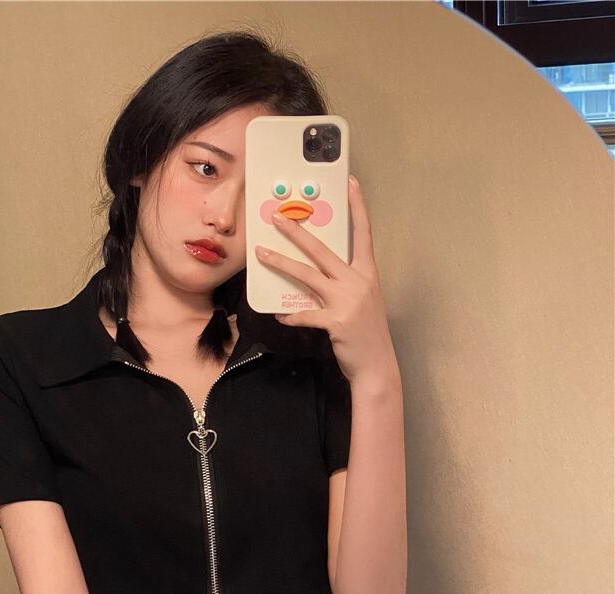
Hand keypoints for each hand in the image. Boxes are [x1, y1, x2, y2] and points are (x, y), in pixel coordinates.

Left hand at [254, 174, 399, 384]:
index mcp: (367, 273)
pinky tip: (279, 315)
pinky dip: (290, 314)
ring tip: (262, 254)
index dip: (358, 207)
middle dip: (297, 231)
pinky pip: (304, 314)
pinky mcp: (335, 321)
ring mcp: (347, 301)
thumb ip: (344, 283)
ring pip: (307, 275)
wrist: (377, 364)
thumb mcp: (363, 300)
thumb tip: (318, 272)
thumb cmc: (367, 332)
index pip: (363, 233)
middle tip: (277, 217)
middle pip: (322, 250)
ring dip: (281, 263)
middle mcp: (358, 282)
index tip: (350, 182)